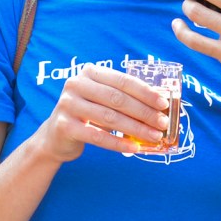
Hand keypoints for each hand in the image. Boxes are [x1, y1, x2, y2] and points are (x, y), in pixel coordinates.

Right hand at [37, 63, 172, 162]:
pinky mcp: (65, 126)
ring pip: (110, 118)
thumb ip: (125, 98)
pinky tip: (134, 148)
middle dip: (144, 112)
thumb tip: (160, 103)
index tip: (164, 103)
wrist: (56, 136)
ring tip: (155, 137)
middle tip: (163, 123)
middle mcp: (76, 84)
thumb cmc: (88, 115)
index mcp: (89, 73)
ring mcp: (68, 105)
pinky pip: (98, 136)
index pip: (123, 81)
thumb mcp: (103, 100)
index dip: (145, 92)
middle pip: (118, 99)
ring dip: (136, 129)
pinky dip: (118, 143)